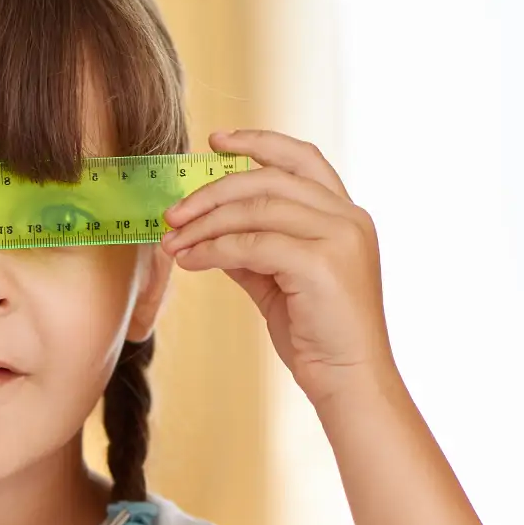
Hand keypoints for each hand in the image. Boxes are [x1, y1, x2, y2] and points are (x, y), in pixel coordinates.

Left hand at [160, 130, 394, 405]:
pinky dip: (214, 249)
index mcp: (345, 215)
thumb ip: (252, 252)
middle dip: (213, 192)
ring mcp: (339, 238)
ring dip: (205, 224)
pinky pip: (253, 244)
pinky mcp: (322, 264)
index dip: (259, 141)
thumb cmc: (318, 337)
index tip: (215, 141)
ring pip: (257, 208)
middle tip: (173, 214)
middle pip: (269, 179)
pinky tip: (191, 261)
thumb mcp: (280, 283)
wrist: (350, 382)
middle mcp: (348, 218)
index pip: (302, 158)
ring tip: (173, 242)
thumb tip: (207, 233)